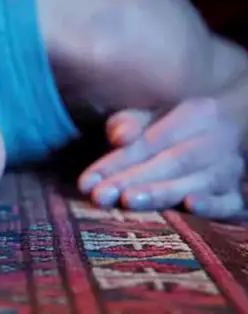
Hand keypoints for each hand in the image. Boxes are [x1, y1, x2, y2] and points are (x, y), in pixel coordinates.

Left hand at [77, 98, 245, 218]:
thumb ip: (129, 124)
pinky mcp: (239, 195)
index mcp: (197, 113)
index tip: (86, 182)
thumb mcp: (151, 118)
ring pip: (197, 181)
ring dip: (162, 192)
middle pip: (172, 161)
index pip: (150, 140)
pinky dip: (214, 204)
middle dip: (132, 179)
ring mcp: (232, 168)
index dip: (116, 161)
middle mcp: (219, 139)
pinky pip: (231, 201)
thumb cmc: (175, 129)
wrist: (229, 133)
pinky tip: (191, 205)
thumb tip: (120, 137)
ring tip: (128, 201)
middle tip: (100, 195)